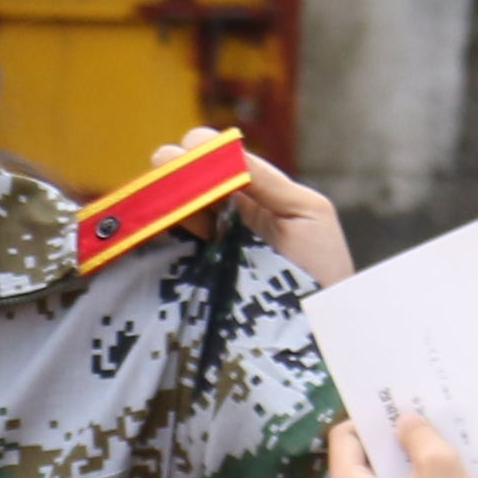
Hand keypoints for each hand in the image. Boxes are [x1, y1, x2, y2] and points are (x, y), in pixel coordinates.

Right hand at [154, 130, 352, 285]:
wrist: (321, 329)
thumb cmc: (322, 269)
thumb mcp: (306, 213)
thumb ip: (268, 181)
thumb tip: (225, 149)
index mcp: (254, 199)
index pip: (217, 165)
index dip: (201, 153)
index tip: (191, 148)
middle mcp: (225, 220)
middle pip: (188, 185)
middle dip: (175, 172)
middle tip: (168, 168)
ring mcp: (206, 250)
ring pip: (173, 213)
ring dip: (164, 200)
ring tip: (164, 198)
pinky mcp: (192, 281)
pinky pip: (166, 250)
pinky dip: (157, 233)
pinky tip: (155, 223)